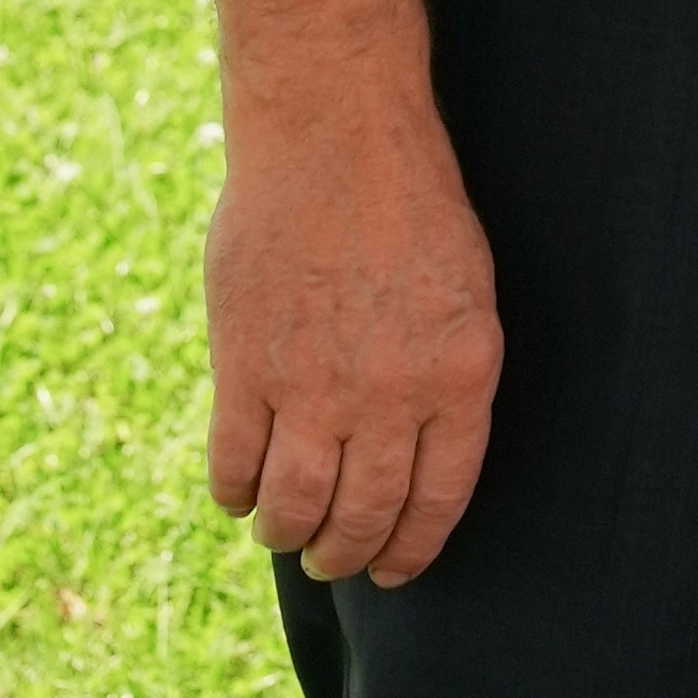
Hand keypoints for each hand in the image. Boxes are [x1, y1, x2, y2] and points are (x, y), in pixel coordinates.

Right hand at [206, 92, 502, 588]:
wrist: (335, 128)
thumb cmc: (408, 197)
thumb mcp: (464, 285)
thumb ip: (442, 373)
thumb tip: (415, 452)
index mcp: (460, 369)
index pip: (440, 498)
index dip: (414, 548)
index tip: (396, 569)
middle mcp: (390, 390)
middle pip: (364, 517)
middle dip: (349, 553)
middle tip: (336, 557)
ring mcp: (313, 383)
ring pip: (294, 509)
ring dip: (288, 534)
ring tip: (287, 531)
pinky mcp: (244, 367)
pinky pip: (233, 469)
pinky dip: (235, 494)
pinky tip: (243, 489)